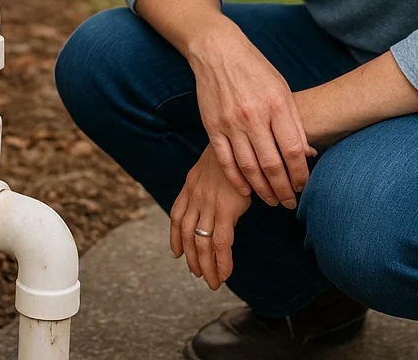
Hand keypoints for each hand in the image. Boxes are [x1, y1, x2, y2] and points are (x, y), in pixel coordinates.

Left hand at [170, 147, 251, 289]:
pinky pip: (220, 242)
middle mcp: (195, 196)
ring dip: (205, 265)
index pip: (176, 216)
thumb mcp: (215, 163)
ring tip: (211, 281)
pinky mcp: (226, 209)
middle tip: (198, 274)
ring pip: (201, 243)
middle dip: (192, 257)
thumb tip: (217, 194)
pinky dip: (222, 261)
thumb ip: (211, 181)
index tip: (176, 252)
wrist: (242, 137)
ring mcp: (209, 203)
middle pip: (188, 234)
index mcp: (191, 184)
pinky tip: (225, 274)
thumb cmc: (234, 150)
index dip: (175, 236)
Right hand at [187, 18, 314, 207]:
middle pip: (272, 164)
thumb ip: (295, 122)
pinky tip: (246, 191)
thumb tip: (308, 154)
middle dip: (284, 189)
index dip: (301, 174)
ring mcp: (230, 122)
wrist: (218, 51)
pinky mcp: (212, 126)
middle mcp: (253, 116)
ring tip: (272, 200)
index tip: (304, 186)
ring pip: (248, 167)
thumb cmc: (256, 70)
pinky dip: (236, 180)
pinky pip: (225, 161)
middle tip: (290, 203)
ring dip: (262, 190)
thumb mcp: (282, 90)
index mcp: (276, 105)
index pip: (293, 150)